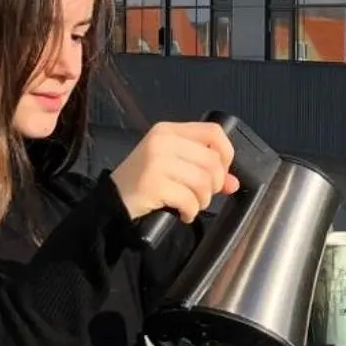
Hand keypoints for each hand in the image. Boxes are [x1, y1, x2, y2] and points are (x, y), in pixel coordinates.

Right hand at [110, 122, 239, 223]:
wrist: (111, 200)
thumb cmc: (144, 181)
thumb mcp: (174, 167)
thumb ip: (204, 170)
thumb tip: (234, 183)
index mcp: (169, 131)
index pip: (213, 132)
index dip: (226, 153)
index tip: (222, 172)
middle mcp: (163, 141)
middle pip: (212, 161)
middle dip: (214, 185)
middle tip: (202, 195)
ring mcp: (156, 161)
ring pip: (203, 181)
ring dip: (203, 200)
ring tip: (191, 205)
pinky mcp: (153, 184)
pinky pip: (189, 200)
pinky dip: (191, 212)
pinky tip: (183, 214)